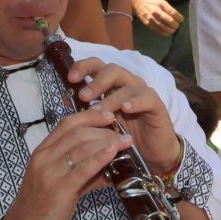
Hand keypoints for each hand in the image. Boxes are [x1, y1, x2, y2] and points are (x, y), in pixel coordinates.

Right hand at [0, 109, 132, 219]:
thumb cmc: (41, 207)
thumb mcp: (59, 182)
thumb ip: (82, 170)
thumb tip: (109, 161)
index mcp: (42, 152)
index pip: (67, 124)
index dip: (89, 116)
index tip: (108, 115)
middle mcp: (44, 158)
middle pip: (77, 132)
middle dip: (102, 128)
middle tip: (121, 131)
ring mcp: (50, 173)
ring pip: (81, 147)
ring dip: (106, 141)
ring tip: (125, 141)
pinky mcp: (59, 189)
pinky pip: (83, 168)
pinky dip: (100, 157)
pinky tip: (113, 152)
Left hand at [65, 57, 181, 172]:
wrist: (150, 154)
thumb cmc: (123, 135)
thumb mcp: (101, 122)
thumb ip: (87, 109)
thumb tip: (64, 99)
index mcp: (112, 84)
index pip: (97, 66)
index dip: (84, 67)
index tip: (70, 78)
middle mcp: (127, 83)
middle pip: (112, 69)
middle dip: (96, 81)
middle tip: (83, 96)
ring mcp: (143, 92)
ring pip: (127, 85)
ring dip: (111, 98)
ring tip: (99, 111)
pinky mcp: (157, 104)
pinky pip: (146, 98)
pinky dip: (135, 102)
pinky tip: (125, 109)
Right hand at [131, 0, 183, 37]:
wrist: (138, 3)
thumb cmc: (152, 2)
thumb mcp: (161, 2)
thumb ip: (168, 9)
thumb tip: (177, 18)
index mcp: (161, 4)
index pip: (173, 13)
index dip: (179, 18)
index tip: (181, 20)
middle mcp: (156, 11)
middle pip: (169, 21)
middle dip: (175, 25)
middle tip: (177, 25)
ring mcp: (151, 18)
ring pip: (164, 28)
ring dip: (171, 30)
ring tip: (173, 29)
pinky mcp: (148, 24)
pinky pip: (158, 31)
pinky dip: (165, 33)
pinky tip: (167, 32)